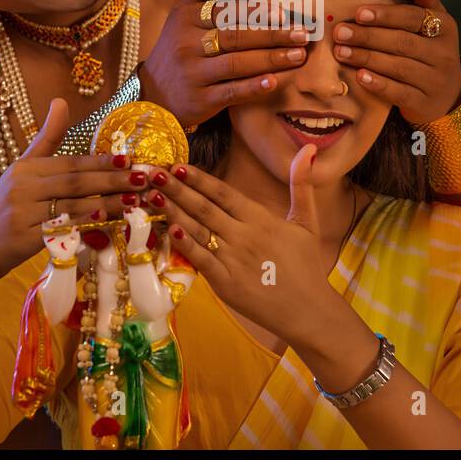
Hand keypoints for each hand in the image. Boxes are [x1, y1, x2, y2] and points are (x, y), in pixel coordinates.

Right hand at [0, 99, 149, 283]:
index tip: (130, 160)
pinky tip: (106, 221)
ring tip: (135, 200)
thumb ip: (46, 139)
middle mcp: (23, 187)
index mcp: (26, 168)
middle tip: (143, 178)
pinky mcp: (25, 240)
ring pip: (73, 206)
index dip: (102, 162)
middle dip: (113, 180)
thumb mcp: (21, 169)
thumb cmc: (3, 207)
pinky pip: (62, 231)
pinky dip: (85, 225)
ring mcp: (23, 214)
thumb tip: (61, 100)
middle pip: (76, 182)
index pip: (71, 163)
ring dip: (108, 203)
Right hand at [137, 0, 309, 126]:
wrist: (153, 95)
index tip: (283, 14)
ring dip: (270, 59)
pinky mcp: (201, 101)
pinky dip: (253, 87)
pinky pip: (231, 92)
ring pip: (237, 64)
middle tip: (302, 34)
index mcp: (186, 21)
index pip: (224, 13)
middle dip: (272, 36)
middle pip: (235, 37)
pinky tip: (274, 82)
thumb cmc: (174, 50)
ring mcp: (194, 75)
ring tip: (298, 56)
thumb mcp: (179, 17)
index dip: (254, 12)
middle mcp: (188, 46)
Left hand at [156, 145, 334, 346]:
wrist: (309, 310)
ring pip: (198, 230)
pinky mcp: (226, 283)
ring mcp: (233, 259)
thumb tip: (308, 149)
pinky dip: (185, 245)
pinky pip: (201, 260)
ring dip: (174, 211)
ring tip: (152, 195)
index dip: (199, 178)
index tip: (177, 165)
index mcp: (261, 219)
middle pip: (204, 207)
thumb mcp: (307, 222)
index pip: (224, 193)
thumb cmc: (307, 266)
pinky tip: (170, 230)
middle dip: (177, 189)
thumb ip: (302, 185)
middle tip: (153, 173)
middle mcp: (244, 235)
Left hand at [331, 0, 460, 124]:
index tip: (358, 13)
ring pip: (398, 67)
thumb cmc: (431, 50)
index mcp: (445, 28)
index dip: (386, 15)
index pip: (414, 18)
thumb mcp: (434, 24)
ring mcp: (435, 81)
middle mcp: (444, 54)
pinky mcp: (424, 103)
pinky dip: (378, 84)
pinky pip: (399, 93)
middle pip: (402, 43)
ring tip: (340, 52)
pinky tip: (359, 76)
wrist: (448, 95)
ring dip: (367, 58)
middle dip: (368, 37)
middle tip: (340, 32)